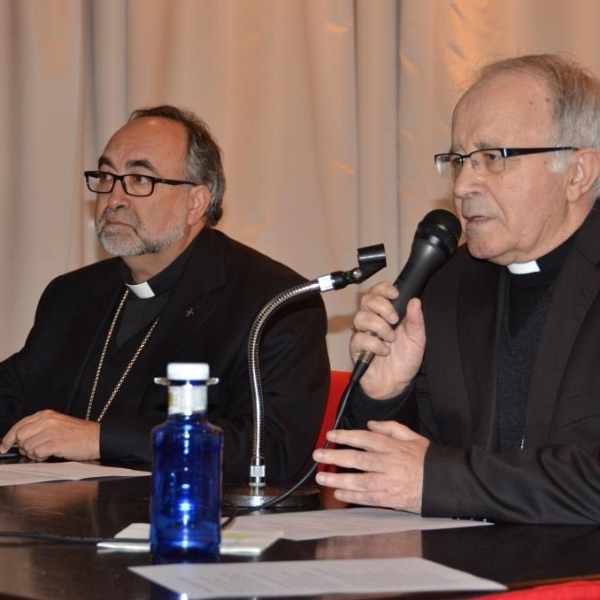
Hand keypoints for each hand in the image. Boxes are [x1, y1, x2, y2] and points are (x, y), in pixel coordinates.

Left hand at [0, 410, 99, 461]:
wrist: (97, 438)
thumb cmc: (78, 434)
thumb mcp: (58, 424)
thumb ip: (39, 428)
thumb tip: (21, 441)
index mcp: (46, 414)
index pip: (19, 425)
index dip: (8, 438)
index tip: (3, 447)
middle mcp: (47, 421)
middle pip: (19, 436)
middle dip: (22, 447)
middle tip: (32, 452)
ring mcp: (51, 431)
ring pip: (27, 446)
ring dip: (33, 454)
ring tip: (45, 453)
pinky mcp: (55, 443)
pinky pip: (36, 453)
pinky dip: (40, 457)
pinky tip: (49, 455)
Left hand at [313, 420, 428, 512]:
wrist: (444, 483)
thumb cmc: (428, 459)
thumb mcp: (413, 437)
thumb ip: (391, 428)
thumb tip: (370, 424)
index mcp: (393, 447)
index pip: (364, 439)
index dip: (346, 436)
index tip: (331, 435)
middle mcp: (388, 464)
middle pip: (357, 459)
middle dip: (335, 456)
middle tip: (319, 455)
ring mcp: (389, 482)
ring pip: (359, 480)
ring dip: (338, 478)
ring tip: (322, 477)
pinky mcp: (391, 499)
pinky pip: (368, 498)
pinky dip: (352, 496)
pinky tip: (338, 493)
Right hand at [350, 281, 425, 398]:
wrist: (396, 384)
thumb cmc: (405, 361)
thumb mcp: (417, 340)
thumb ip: (416, 320)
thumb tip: (415, 301)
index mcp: (386, 315)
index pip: (378, 292)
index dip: (383, 289)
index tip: (395, 295)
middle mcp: (372, 321)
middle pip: (366, 300)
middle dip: (382, 306)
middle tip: (394, 319)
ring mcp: (363, 333)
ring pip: (361, 317)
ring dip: (379, 326)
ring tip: (390, 339)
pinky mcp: (356, 348)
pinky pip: (359, 338)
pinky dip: (375, 344)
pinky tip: (384, 351)